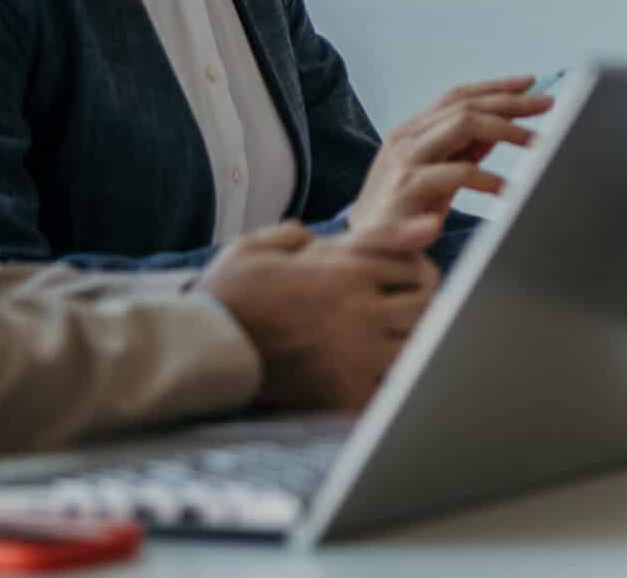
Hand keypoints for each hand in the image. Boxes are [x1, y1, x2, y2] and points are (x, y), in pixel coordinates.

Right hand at [198, 218, 441, 409]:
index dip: (416, 269)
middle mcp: (358, 309)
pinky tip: (381, 377)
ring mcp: (355, 352)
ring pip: (418, 344)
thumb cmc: (225, 298)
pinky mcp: (343, 391)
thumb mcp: (256, 248)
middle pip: (427, 303)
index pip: (413, 264)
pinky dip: (394, 383)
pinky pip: (392, 387)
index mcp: (343, 271)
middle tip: (413, 311)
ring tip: (403, 342)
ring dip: (415, 341)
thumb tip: (320, 235)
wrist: (199, 351)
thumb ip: (297, 236)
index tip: (410, 279)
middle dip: (424, 303)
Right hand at [346, 76, 553, 238]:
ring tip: (538, 145)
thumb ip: (463, 148)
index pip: (457, 96)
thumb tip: (502, 126)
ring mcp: (404, 161)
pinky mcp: (405, 190)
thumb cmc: (403, 210)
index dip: (496, 86)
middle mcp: (406, 139)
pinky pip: (454, 174)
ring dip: (506, 131)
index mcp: (413, 131)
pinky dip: (485, 178)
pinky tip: (507, 189)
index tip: (532, 83)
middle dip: (511, 104)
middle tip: (547, 106)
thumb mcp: (436, 172)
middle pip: (465, 106)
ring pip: (461, 125)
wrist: (362, 249)